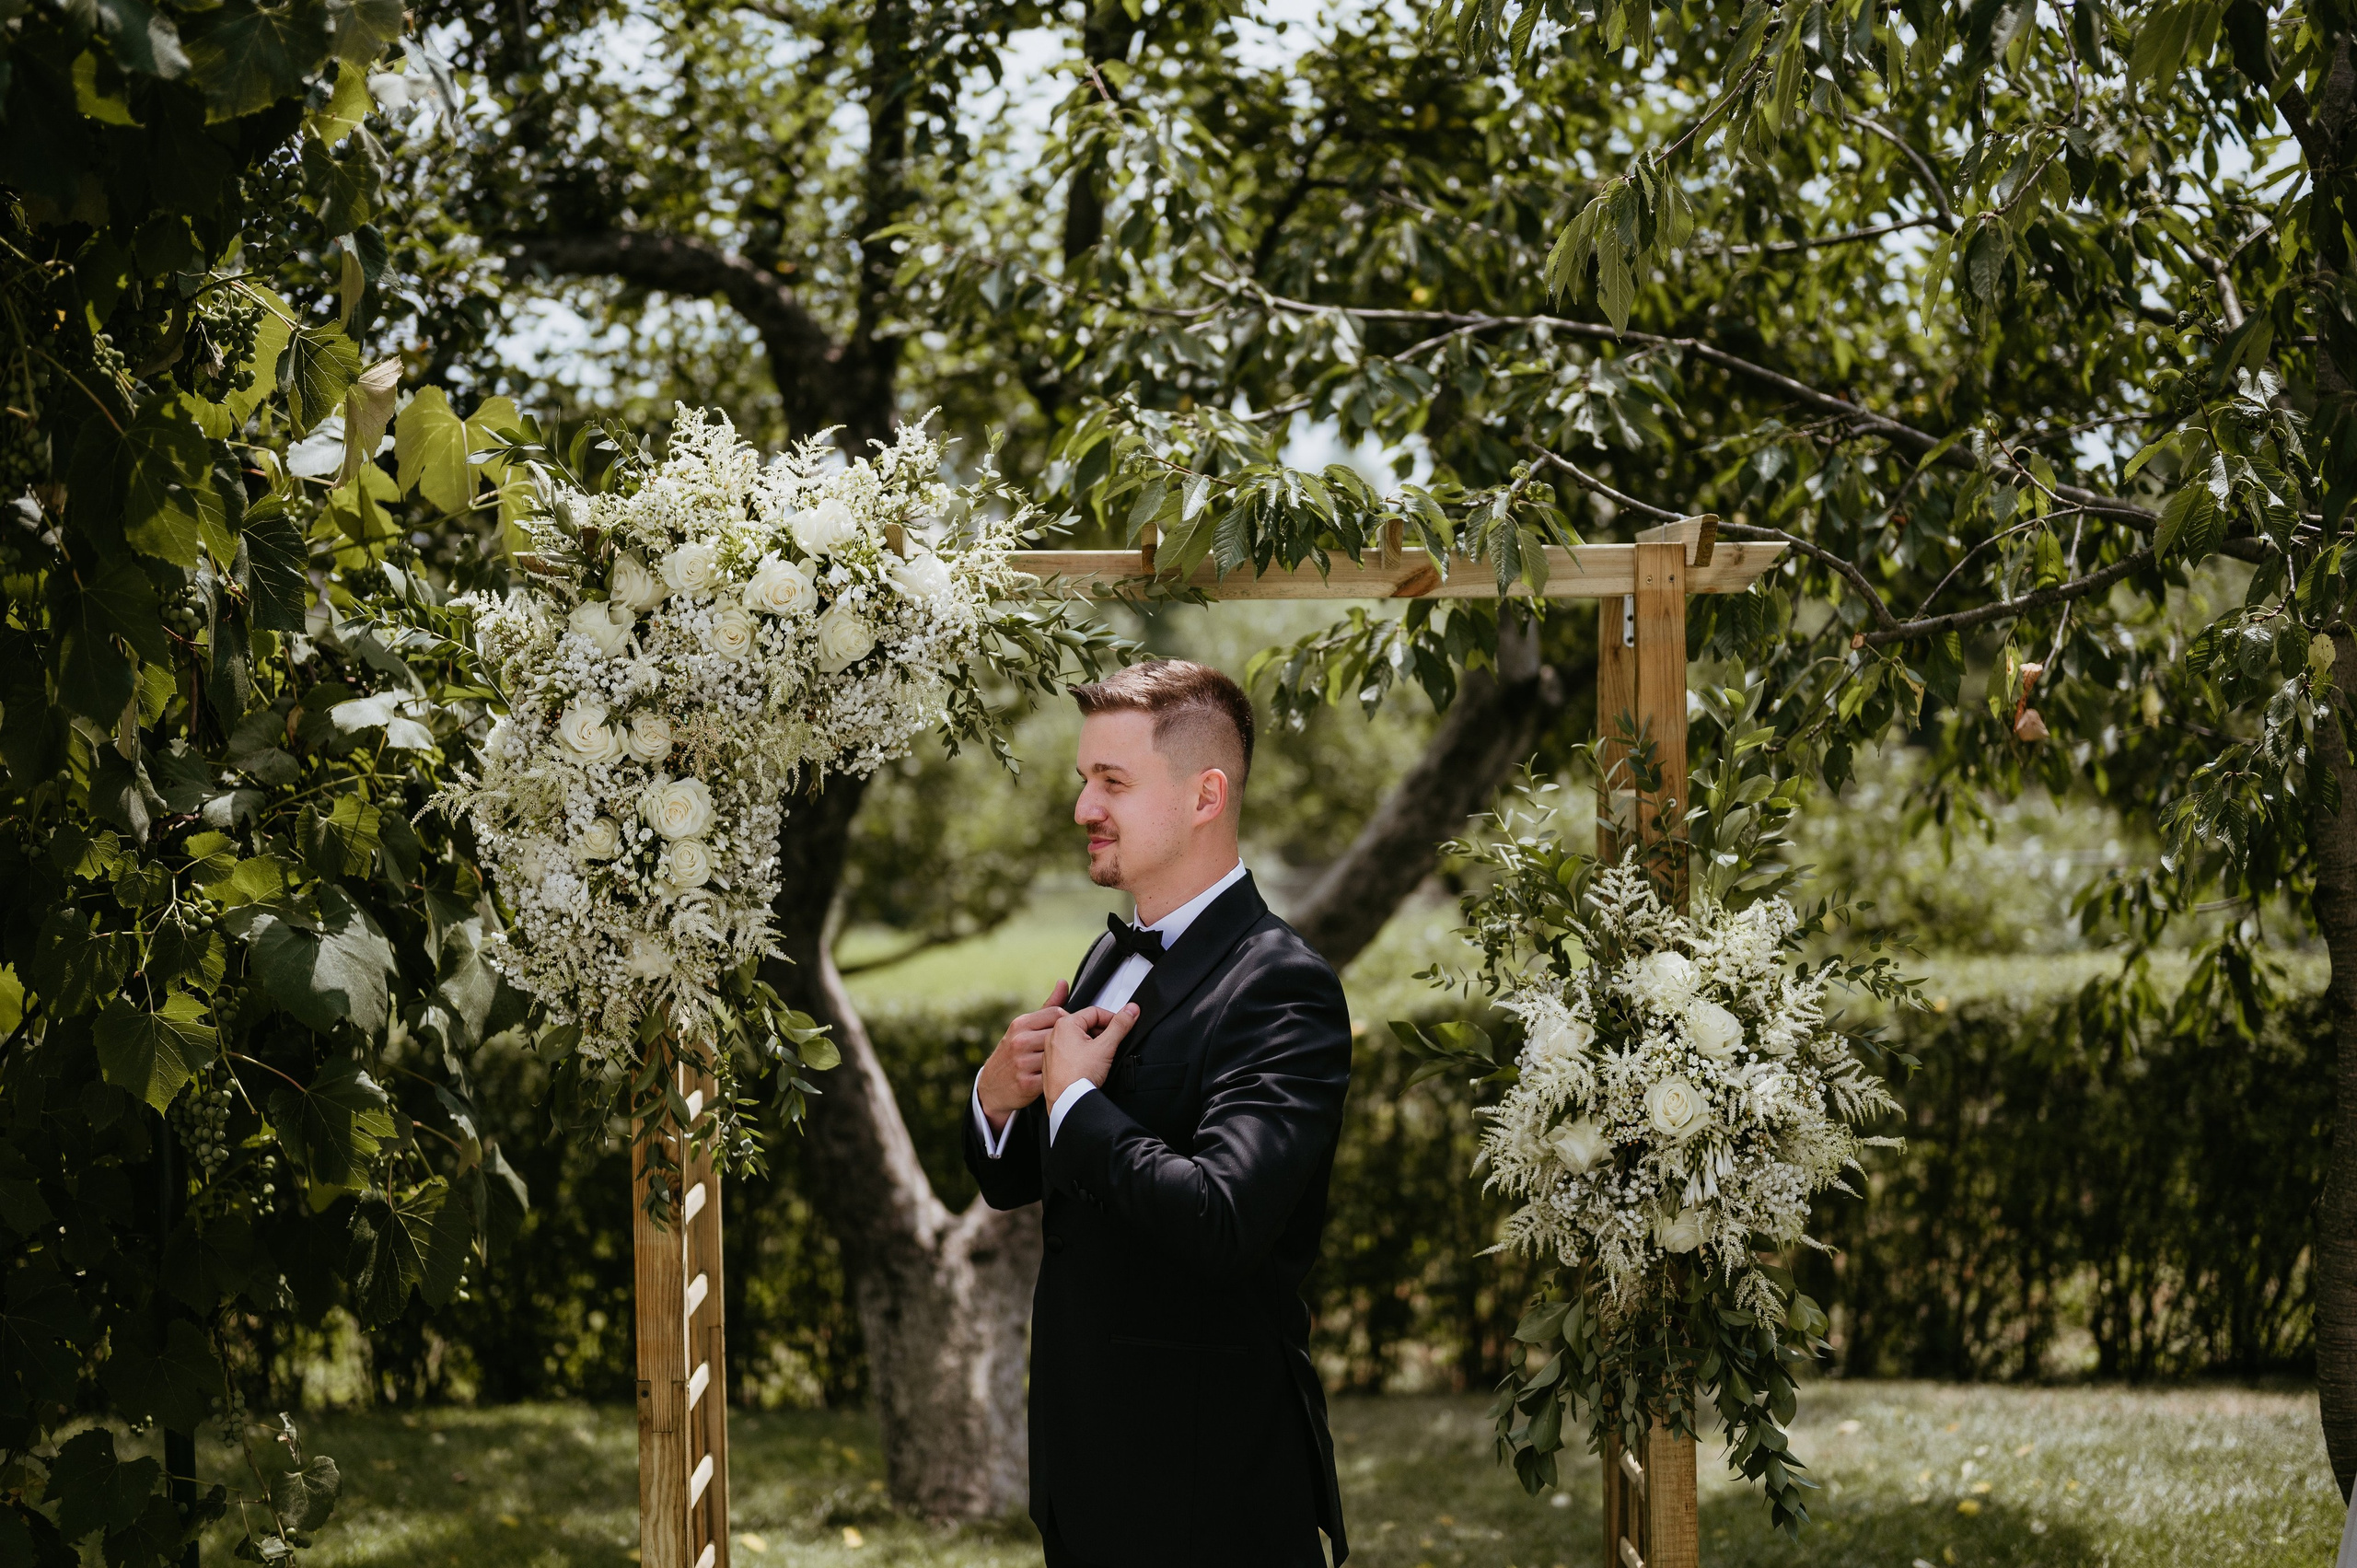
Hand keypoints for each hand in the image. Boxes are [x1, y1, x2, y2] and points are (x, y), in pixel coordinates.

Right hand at [977, 980, 1067, 1130]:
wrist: (990, 1087)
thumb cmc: (1013, 1053)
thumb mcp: (1024, 1028)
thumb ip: (1047, 1007)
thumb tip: (1063, 982)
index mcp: (1020, 1024)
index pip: (1056, 1013)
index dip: (1068, 1022)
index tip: (1072, 1031)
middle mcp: (1019, 1041)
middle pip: (1059, 1034)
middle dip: (1071, 1041)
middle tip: (1075, 1048)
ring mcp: (1022, 1062)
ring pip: (1058, 1055)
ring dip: (1067, 1060)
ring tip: (1069, 1062)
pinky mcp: (1027, 1084)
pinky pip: (1054, 1076)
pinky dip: (1059, 1077)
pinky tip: (1059, 1076)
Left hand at [1043, 1001, 1139, 1107]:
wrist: (1067, 1102)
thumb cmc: (1078, 1076)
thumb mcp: (1106, 1047)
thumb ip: (1120, 1025)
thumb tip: (1131, 1010)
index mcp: (1064, 1024)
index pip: (1095, 1012)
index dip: (1112, 1019)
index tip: (1122, 1026)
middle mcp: (1054, 1035)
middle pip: (1086, 1025)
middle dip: (1102, 1033)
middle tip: (1112, 1045)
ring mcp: (1051, 1050)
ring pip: (1078, 1040)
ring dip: (1093, 1045)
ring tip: (1101, 1058)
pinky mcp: (1052, 1064)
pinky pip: (1070, 1053)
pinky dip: (1082, 1056)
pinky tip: (1090, 1066)